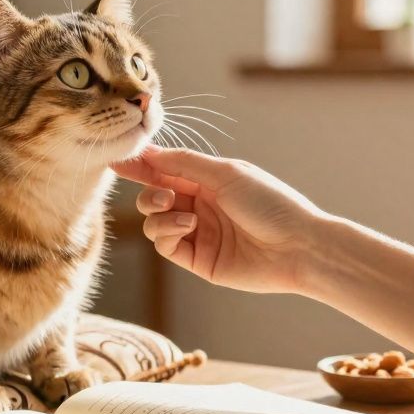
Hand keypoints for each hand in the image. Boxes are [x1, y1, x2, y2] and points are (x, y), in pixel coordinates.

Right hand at [112, 147, 326, 294]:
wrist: (297, 247)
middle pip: (153, 196)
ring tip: (184, 215)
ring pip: (154, 222)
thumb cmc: (270, 203)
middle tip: (162, 195)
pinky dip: (167, 232)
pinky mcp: (197, 260)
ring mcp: (197, 234)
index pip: (165, 171)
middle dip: (149, 193)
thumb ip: (184, 163)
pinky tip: (187, 226)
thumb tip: (148, 152)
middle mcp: (200, 206)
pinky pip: (165, 245)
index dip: (140, 166)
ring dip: (159, 214)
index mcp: (208, 181)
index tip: (116, 161)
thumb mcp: (226, 173)